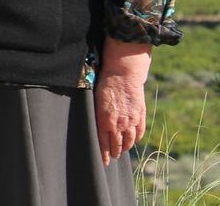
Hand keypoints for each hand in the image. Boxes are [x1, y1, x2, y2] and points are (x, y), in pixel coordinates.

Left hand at [94, 38, 150, 165]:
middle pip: (117, 144)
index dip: (104, 153)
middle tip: (112, 157)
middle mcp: (119, 123)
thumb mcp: (95, 99)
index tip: (103, 161)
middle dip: (114, 152)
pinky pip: (139, 132)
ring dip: (125, 147)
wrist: (123, 73)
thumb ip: (98, 114)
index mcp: (104, 120)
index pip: (103, 142)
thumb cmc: (105, 83)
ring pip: (129, 140)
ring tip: (122, 151)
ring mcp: (131, 120)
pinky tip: (133, 140)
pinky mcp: (140, 115)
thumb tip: (95, 124)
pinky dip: (136, 138)